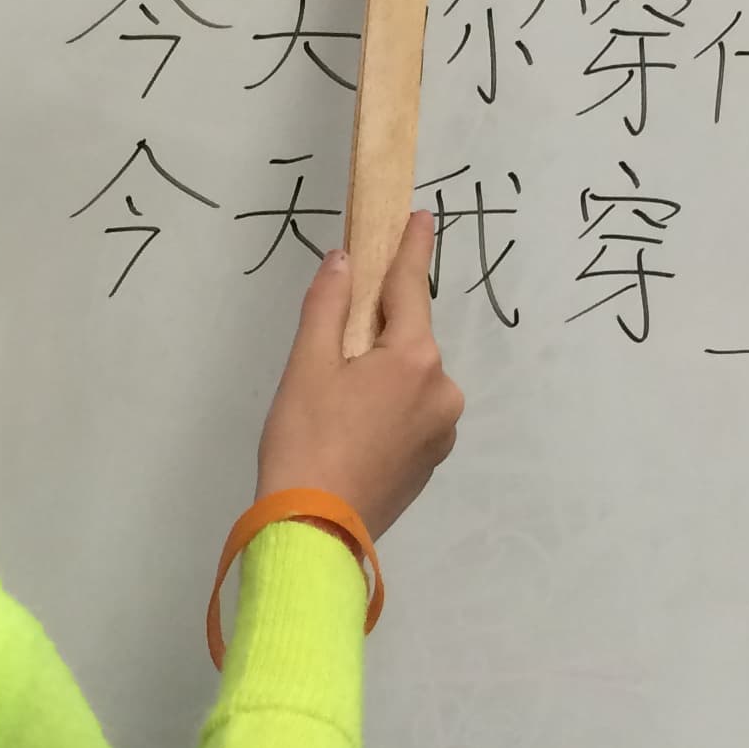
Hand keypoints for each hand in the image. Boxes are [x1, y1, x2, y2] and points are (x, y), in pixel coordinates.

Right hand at [255, 212, 463, 540]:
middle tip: (332, 348)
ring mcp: (443, 430)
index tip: (419, 216)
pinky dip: (387, 407)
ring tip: (334, 402)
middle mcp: (443, 390)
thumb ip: (327, 305)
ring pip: (410, 379)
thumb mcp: (306, 365)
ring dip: (381, 373)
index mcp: (415, 358)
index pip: (411, 287)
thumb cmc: (305, 441)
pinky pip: (412, 414)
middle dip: (377, 330)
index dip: (410, 248)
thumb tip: (344, 262)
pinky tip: (352, 429)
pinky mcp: (432, 462)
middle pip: (409, 338)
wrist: (314, 531)